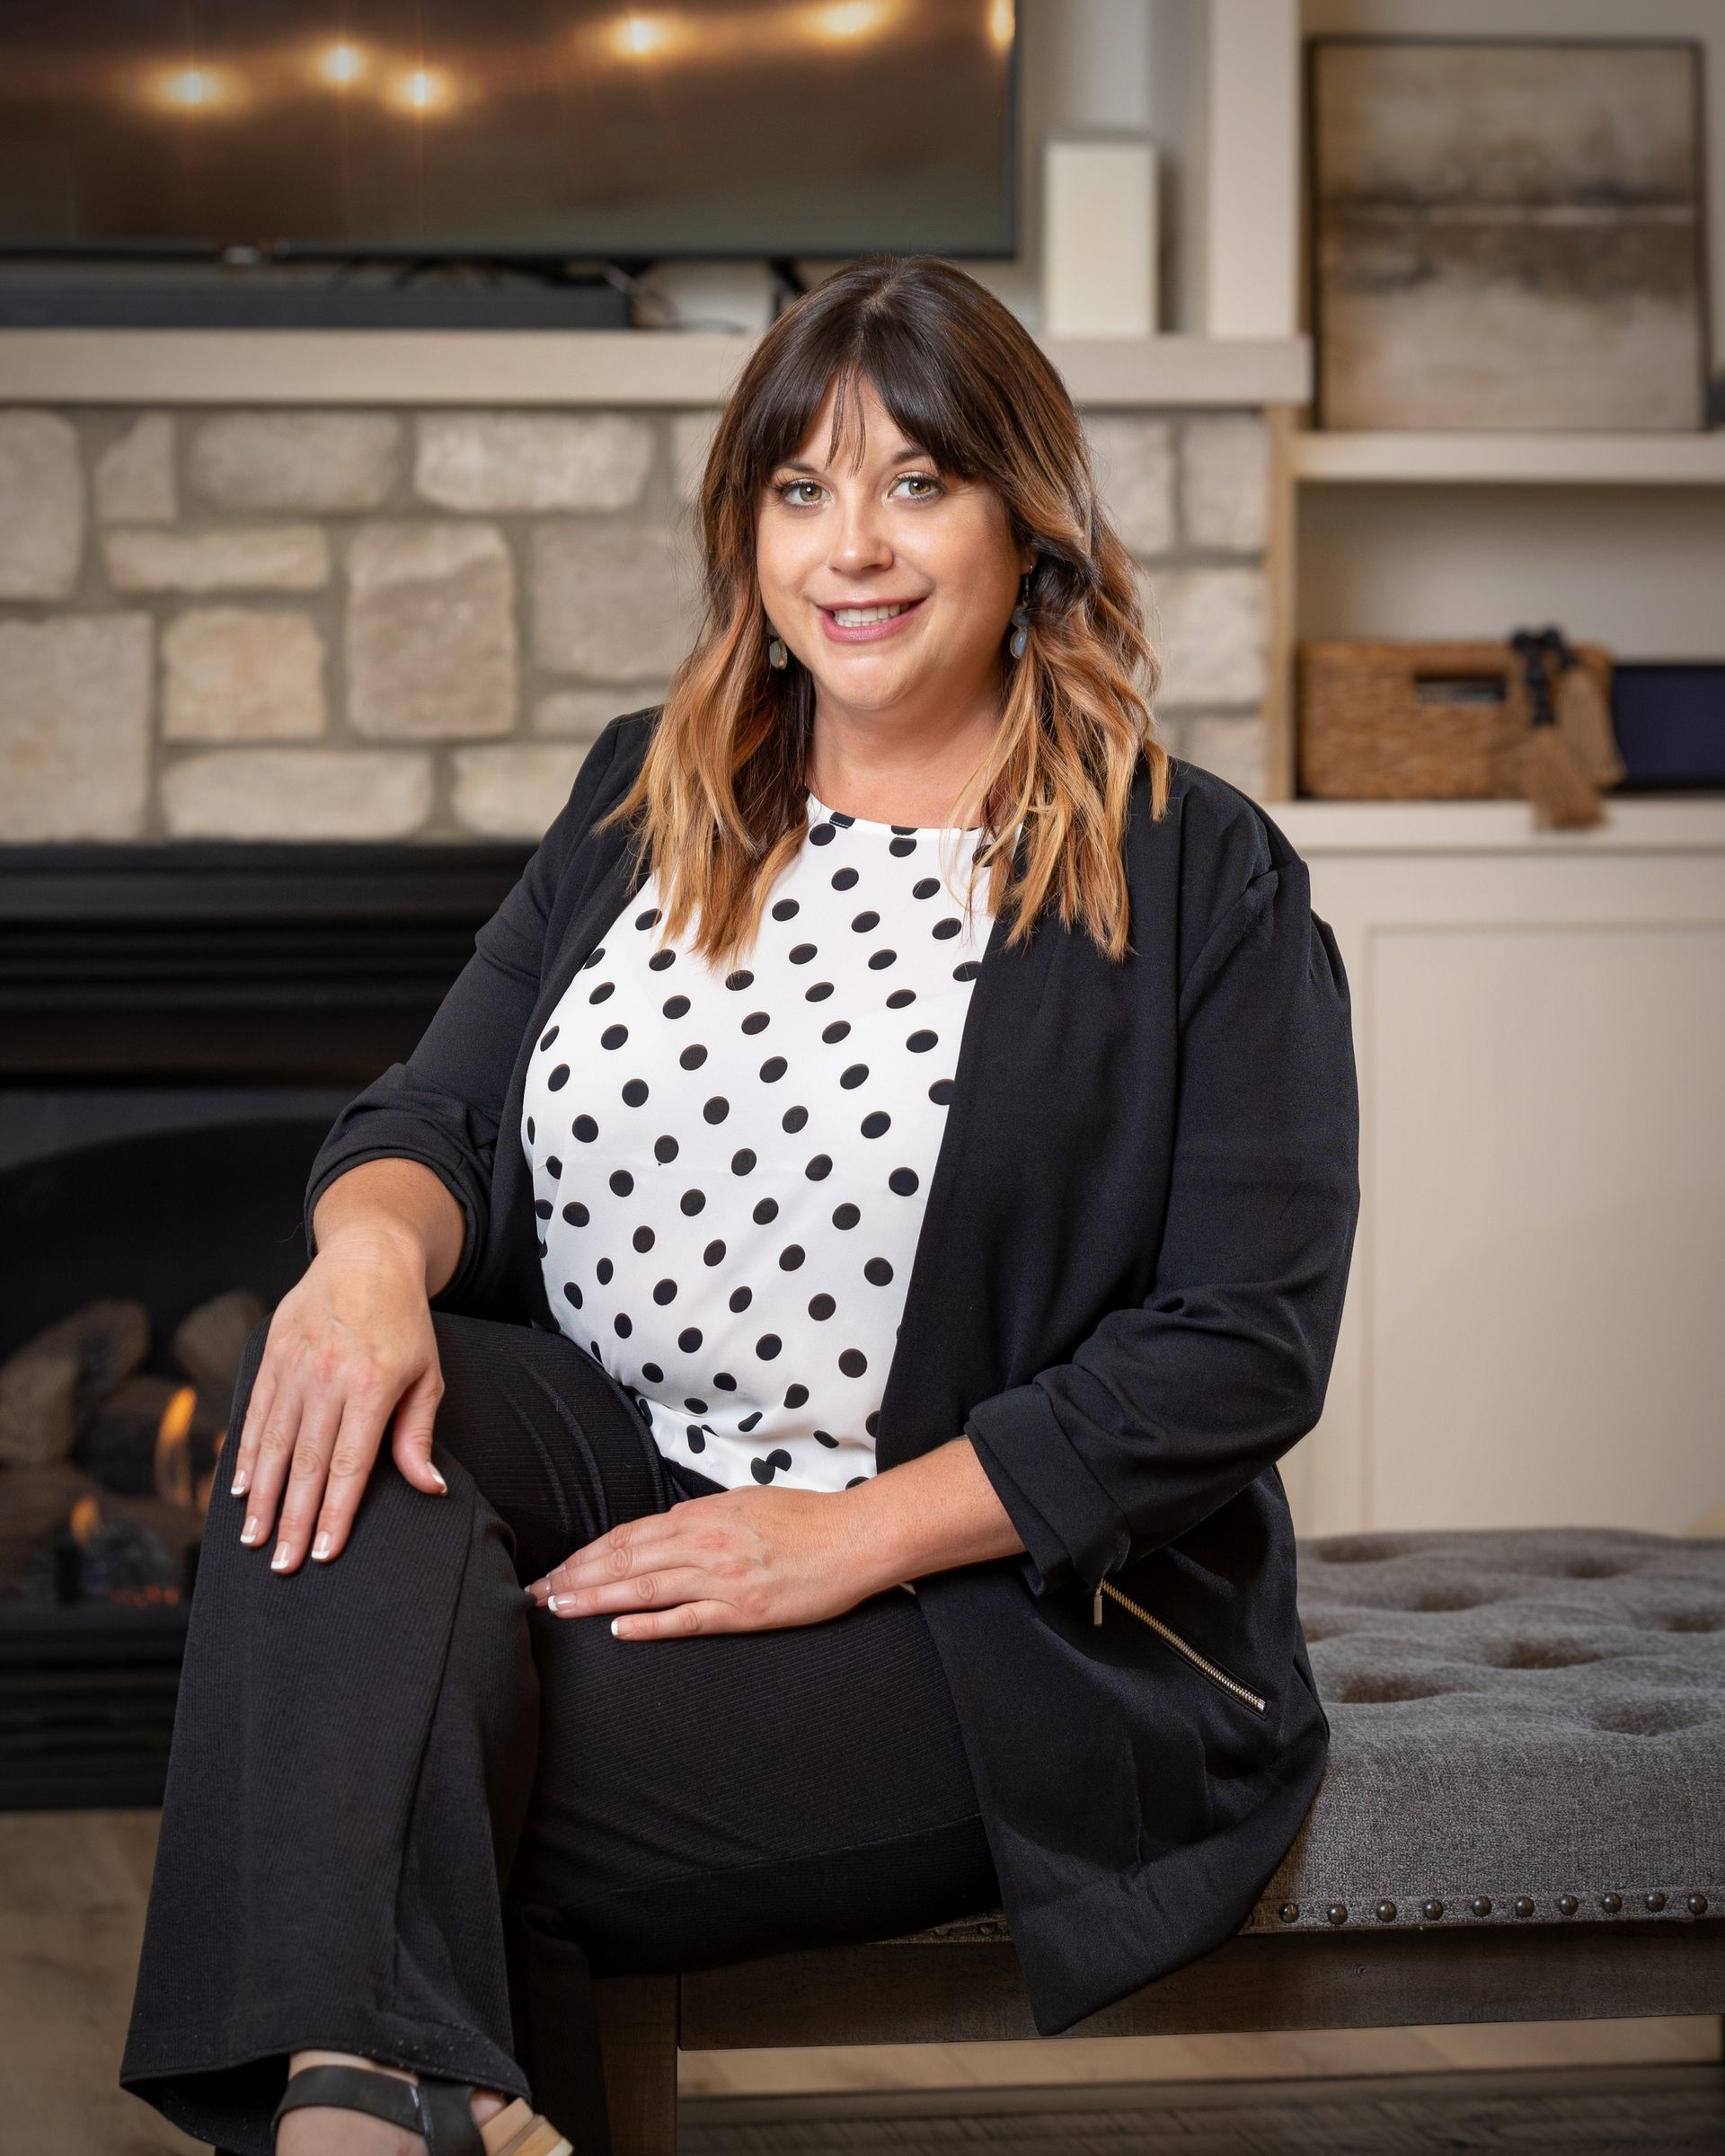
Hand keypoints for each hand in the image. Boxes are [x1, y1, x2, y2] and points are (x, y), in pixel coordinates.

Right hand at [228, 1230, 448, 1575]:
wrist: (367, 1258)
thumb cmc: (404, 1324)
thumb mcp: (426, 1374)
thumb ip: (418, 1434)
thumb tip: (427, 1488)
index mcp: (373, 1386)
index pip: (350, 1464)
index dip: (334, 1513)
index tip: (321, 1553)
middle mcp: (328, 1378)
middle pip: (305, 1463)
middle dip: (291, 1519)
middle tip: (280, 1565)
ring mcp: (294, 1366)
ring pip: (272, 1443)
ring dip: (260, 1497)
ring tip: (253, 1538)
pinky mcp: (271, 1355)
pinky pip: (254, 1414)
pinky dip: (244, 1455)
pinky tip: (238, 1489)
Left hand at [524, 1482, 891, 1637]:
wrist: (854, 1537)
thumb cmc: (803, 1518)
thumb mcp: (744, 1502)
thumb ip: (701, 1516)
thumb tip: (666, 1528)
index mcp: (701, 1515)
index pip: (627, 1535)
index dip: (586, 1554)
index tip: (555, 1570)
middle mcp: (703, 1543)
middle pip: (624, 1560)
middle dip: (575, 1578)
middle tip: (537, 1596)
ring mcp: (721, 1578)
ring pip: (644, 1588)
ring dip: (596, 1599)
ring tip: (559, 1610)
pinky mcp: (742, 1610)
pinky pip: (686, 1619)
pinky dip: (648, 1625)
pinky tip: (617, 1630)